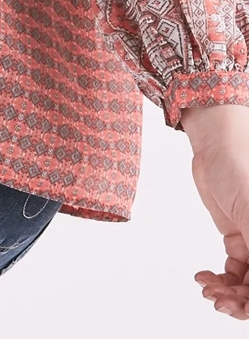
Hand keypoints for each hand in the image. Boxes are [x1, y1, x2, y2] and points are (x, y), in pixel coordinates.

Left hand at [181, 104, 248, 319]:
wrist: (216, 141)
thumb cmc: (241, 164)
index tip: (241, 308)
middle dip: (242, 301)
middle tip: (219, 301)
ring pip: (248, 284)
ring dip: (229, 293)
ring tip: (208, 289)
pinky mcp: (239, 236)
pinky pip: (235, 271)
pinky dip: (221, 279)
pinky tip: (205, 277)